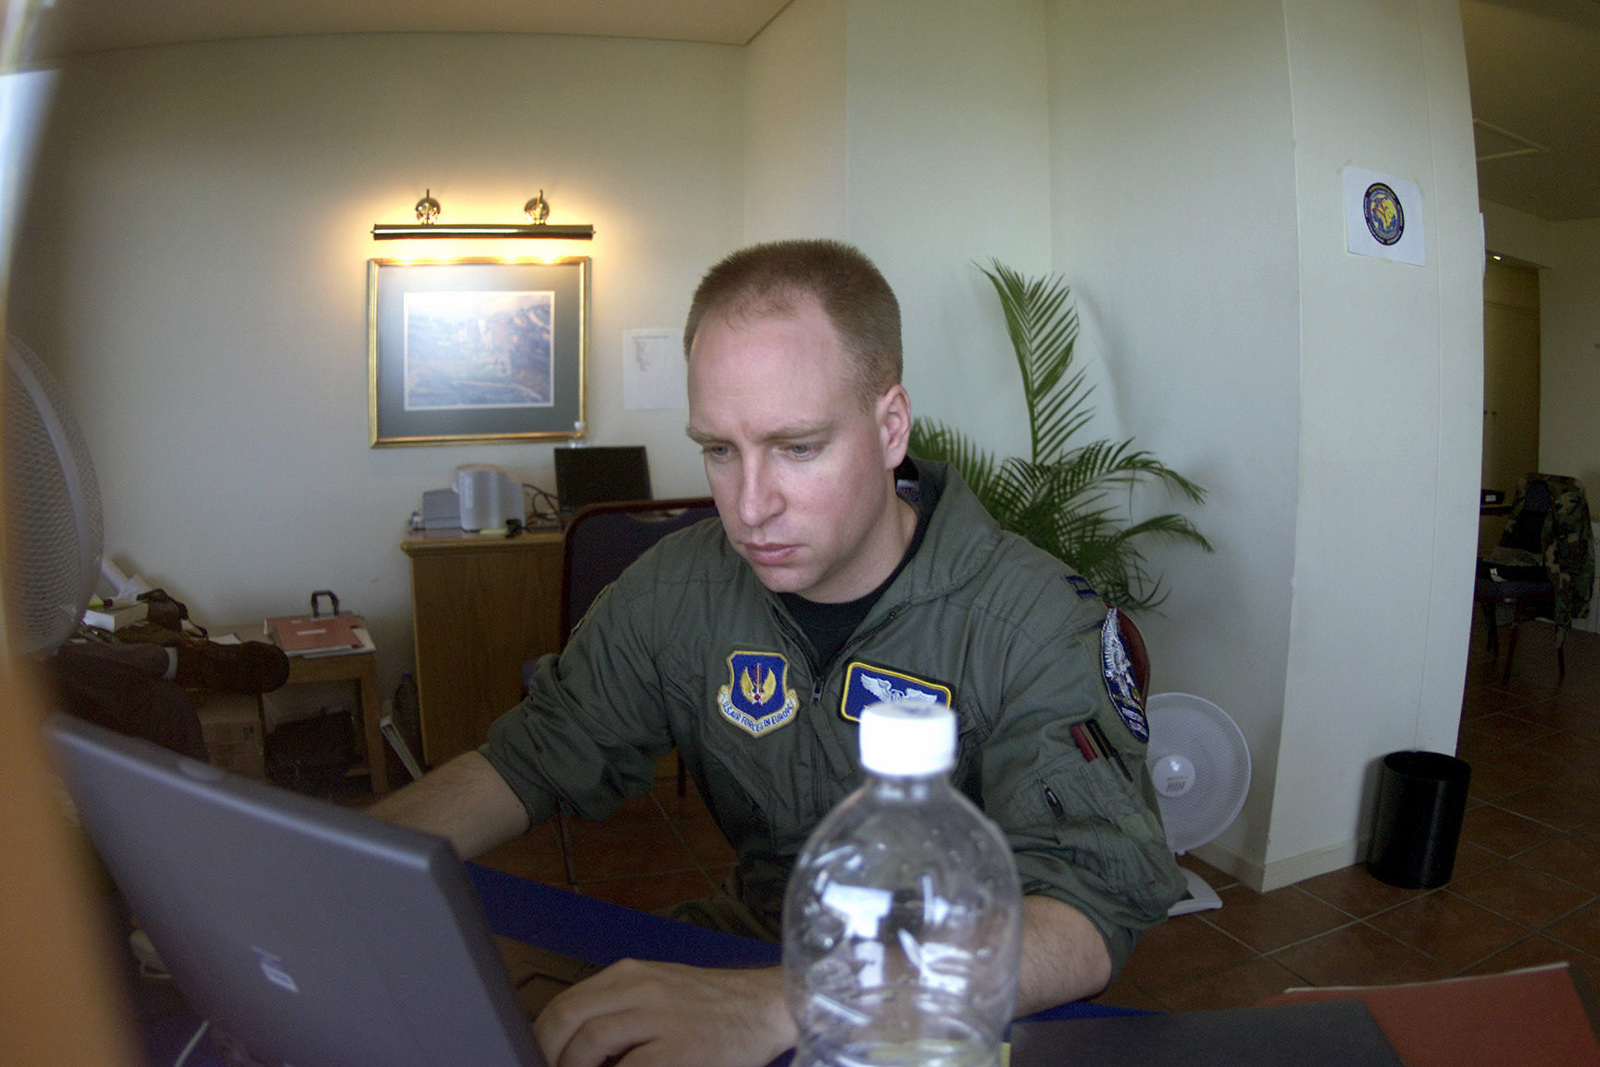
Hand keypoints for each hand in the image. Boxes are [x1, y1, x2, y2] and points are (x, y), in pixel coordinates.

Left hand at [533, 959, 794, 1066]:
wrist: (767, 1006)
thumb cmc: (710, 1007)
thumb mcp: (658, 992)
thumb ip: (617, 1010)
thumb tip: (571, 1045)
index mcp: (629, 974)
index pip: (564, 1004)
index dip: (541, 1039)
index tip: (540, 1060)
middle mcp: (639, 987)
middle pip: (566, 1018)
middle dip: (548, 1055)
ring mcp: (659, 1016)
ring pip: (589, 1043)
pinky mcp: (680, 1047)